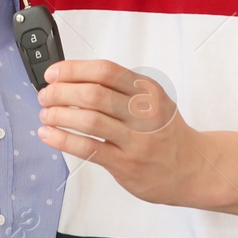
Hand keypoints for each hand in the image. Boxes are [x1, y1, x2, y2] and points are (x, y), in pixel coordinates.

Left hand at [35, 59, 208, 207]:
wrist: (192, 168)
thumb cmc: (164, 131)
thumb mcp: (151, 100)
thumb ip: (119, 88)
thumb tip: (72, 79)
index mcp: (147, 90)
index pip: (105, 71)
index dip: (73, 69)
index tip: (53, 73)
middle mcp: (143, 112)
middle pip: (93, 94)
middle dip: (60, 92)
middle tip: (45, 95)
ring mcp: (136, 139)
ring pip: (89, 120)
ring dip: (58, 115)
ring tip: (45, 114)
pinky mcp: (126, 164)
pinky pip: (88, 148)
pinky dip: (62, 139)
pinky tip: (48, 135)